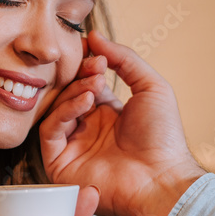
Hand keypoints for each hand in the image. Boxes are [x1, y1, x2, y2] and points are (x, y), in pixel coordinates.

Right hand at [39, 31, 205, 215]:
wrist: (161, 179)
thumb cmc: (163, 139)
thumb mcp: (152, 87)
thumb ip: (125, 59)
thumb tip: (96, 36)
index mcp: (108, 113)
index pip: (85, 82)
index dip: (88, 66)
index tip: (95, 52)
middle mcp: (88, 128)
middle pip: (69, 92)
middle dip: (80, 76)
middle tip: (96, 67)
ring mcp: (73, 145)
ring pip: (57, 109)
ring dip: (74, 91)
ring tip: (95, 86)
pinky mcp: (60, 162)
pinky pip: (50, 131)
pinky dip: (64, 111)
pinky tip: (86, 102)